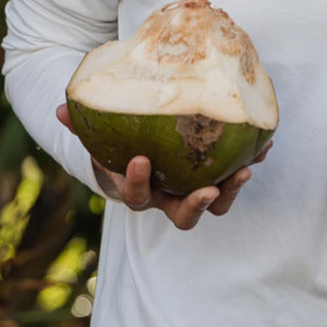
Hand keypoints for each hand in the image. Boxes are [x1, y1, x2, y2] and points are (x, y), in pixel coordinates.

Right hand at [56, 104, 271, 230]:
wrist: (138, 152)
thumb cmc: (117, 145)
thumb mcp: (99, 137)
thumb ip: (82, 126)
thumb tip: (61, 110)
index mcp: (139, 191)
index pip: (137, 196)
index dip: (137, 183)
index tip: (140, 160)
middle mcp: (169, 198)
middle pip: (184, 216)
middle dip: (197, 205)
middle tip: (207, 190)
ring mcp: (194, 192)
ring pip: (216, 204)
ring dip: (231, 190)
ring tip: (246, 170)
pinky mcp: (217, 178)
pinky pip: (235, 175)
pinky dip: (250, 161)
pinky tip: (265, 143)